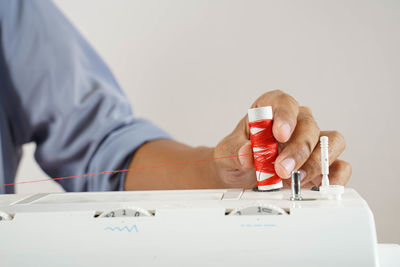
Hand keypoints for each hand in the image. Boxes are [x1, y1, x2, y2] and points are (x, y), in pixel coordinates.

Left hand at [214, 90, 351, 188]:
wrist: (239, 176)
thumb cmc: (236, 156)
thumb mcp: (226, 152)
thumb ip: (235, 150)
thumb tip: (247, 152)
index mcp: (271, 109)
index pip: (284, 103)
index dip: (284, 115)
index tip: (279, 134)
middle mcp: (295, 122)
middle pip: (308, 126)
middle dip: (297, 149)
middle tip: (282, 169)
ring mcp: (311, 142)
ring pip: (330, 142)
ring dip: (315, 162)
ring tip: (295, 180)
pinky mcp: (322, 164)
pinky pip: (339, 165)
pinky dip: (333, 176)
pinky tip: (318, 186)